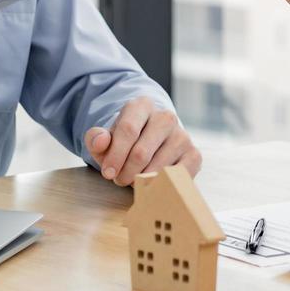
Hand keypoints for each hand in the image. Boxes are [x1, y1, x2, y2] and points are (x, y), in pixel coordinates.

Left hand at [84, 97, 202, 186]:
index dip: (115, 156)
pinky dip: (163, 184)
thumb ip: (96, 138)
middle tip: (119, 180)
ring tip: (133, 180)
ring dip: (141, 181)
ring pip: (158, 167)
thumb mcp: (106, 138)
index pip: (128, 129)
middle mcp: (166, 117)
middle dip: (126, 172)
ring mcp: (182, 135)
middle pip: (141, 152)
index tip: (107, 173)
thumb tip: (100, 141)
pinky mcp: (193, 154)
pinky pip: (179, 175)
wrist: (149, 143)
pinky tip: (152, 184)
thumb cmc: (124, 143)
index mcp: (142, 106)